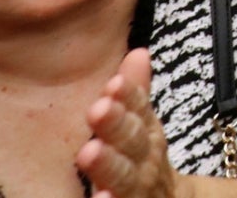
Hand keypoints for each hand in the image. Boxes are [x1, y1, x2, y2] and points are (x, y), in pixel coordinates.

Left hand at [74, 49, 178, 197]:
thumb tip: (138, 51)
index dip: (129, 97)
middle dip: (117, 125)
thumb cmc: (144, 161)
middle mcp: (146, 159)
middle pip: (133, 141)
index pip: (140, 109)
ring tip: (89, 153)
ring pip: (126, 177)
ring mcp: (140, 188)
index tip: (113, 84)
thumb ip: (136, 93)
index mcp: (147, 132)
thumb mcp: (142, 125)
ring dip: (109, 165)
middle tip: (98, 110)